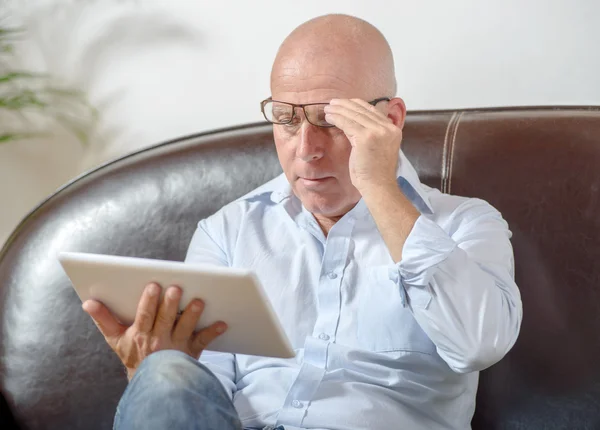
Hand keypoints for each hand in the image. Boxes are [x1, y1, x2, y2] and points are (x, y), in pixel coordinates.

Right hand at [82, 283, 226, 379]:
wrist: (150, 383)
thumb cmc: (133, 356)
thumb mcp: (115, 339)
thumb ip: (103, 319)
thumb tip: (88, 302)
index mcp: (140, 334)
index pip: (144, 315)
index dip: (149, 301)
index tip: (153, 285)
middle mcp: (159, 340)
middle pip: (165, 319)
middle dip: (170, 303)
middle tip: (177, 288)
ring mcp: (176, 346)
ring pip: (185, 328)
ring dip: (192, 315)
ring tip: (199, 301)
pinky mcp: (191, 352)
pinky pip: (203, 341)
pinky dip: (213, 332)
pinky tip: (223, 322)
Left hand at [324, 98, 401, 190]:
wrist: (378, 187)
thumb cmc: (374, 174)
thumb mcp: (377, 149)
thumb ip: (371, 135)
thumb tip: (355, 125)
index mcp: (393, 130)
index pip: (373, 111)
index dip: (357, 105)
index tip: (345, 103)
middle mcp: (388, 128)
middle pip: (363, 110)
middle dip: (346, 105)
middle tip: (333, 102)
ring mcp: (378, 132)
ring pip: (354, 115)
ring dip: (339, 110)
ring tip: (328, 108)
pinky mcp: (366, 137)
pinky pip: (347, 123)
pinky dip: (336, 118)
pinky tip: (328, 117)